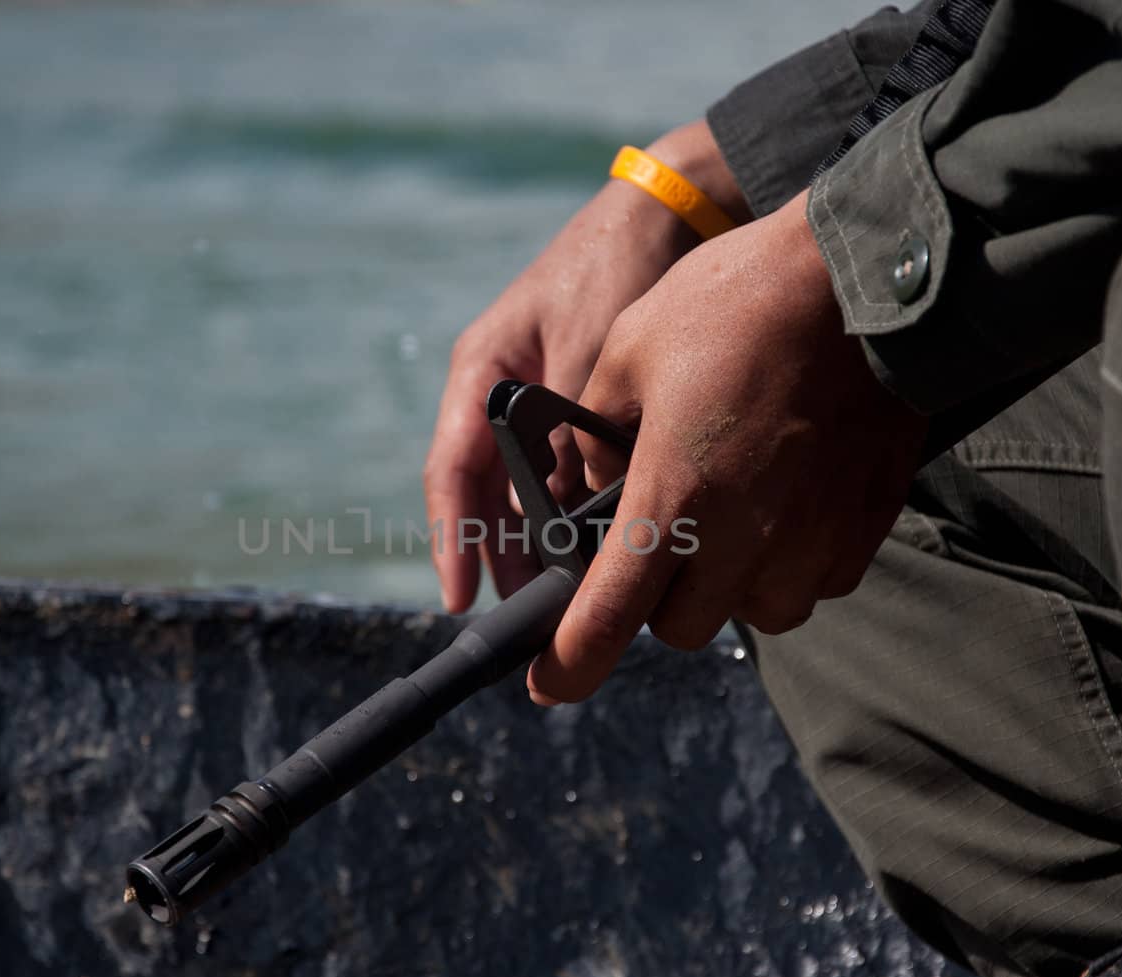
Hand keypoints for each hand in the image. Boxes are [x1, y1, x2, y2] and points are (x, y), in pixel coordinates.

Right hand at [424, 122, 747, 612]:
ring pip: (525, 495)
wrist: (668, 215)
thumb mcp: (588, 344)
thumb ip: (571, 424)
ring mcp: (537, 407)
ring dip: (541, 545)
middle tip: (527, 616)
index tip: (459, 596)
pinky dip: (577, 516)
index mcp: (482, 374)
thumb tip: (556, 507)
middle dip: (500, 557)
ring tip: (565, 599)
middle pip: (484, 497)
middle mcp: (500, 398)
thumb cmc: (616, 266)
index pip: (452, 471)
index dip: (452, 538)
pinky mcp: (578, 413)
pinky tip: (602, 552)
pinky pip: (566, 479)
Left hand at [526, 189, 928, 704]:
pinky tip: (780, 504)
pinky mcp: (863, 532)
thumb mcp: (627, 352)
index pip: (609, 620)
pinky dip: (785, 563)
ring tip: (724, 512)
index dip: (569, 665)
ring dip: (725, 584)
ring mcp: (811, 542)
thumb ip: (595, 439)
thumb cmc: (736, 302)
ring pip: (750, 613)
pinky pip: (811, 584)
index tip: (549, 683)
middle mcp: (743, 538)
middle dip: (655, 598)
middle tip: (655, 536)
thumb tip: (594, 493)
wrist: (867, 278)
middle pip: (679, 628)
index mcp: (672, 497)